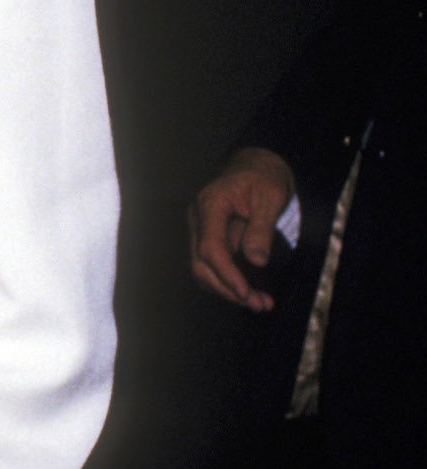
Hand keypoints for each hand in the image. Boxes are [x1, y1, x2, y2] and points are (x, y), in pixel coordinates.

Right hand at [188, 145, 295, 310]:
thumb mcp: (271, 197)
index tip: (245, 292)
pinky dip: (231, 281)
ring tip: (260, 303)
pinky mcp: (211, 239)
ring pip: (204, 270)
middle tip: (258, 304)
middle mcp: (199, 219)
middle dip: (228, 288)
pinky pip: (215, 266)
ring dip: (229, 289)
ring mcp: (201, 230)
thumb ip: (261, 229)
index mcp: (210, 204)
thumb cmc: (264, 175)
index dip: (226, 273)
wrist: (258, 164)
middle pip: (201, 264)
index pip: (209, 247)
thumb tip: (256, 262)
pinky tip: (253, 292)